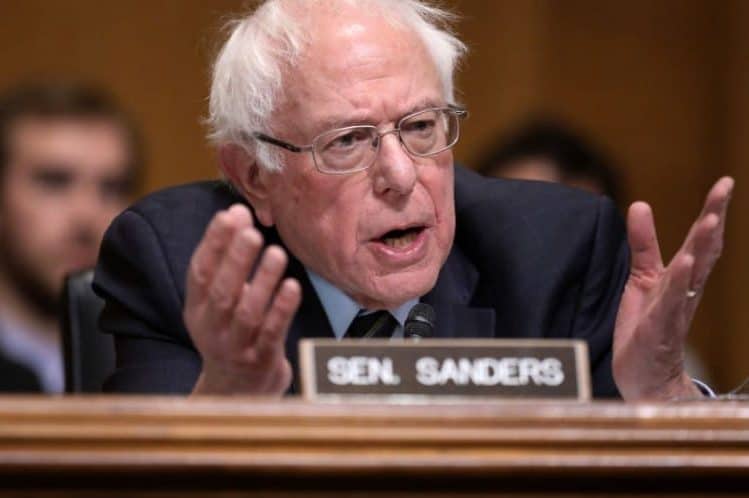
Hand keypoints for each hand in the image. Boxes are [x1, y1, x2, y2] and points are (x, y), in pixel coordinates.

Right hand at [184, 204, 301, 394]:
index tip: (231, 214)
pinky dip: (281, 309)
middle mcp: (211, 328)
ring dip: (263, 281)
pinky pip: (272, 333)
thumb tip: (237, 213)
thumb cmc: (231, 332)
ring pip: (247, 312)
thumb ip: (225, 262)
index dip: (214, 242)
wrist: (237, 391)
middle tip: (252, 232)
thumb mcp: (215, 302)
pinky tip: (293, 286)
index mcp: (197, 308)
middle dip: (236, 260)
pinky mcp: (262, 361)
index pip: (199, 271)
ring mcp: (236, 347)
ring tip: (277, 252)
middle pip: (221, 291)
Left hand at [613, 177, 733, 399]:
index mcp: (682, 276)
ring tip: (712, 219)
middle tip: (725, 189)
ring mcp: (674, 308)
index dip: (712, 210)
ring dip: (702, 246)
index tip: (725, 182)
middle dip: (714, 218)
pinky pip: (672, 302)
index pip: (700, 239)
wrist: (645, 375)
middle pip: (703, 249)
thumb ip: (643, 243)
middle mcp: (685, 290)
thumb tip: (639, 204)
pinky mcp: (660, 327)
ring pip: (693, 274)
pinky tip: (686, 262)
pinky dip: (680, 282)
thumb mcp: (642, 277)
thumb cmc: (648, 325)